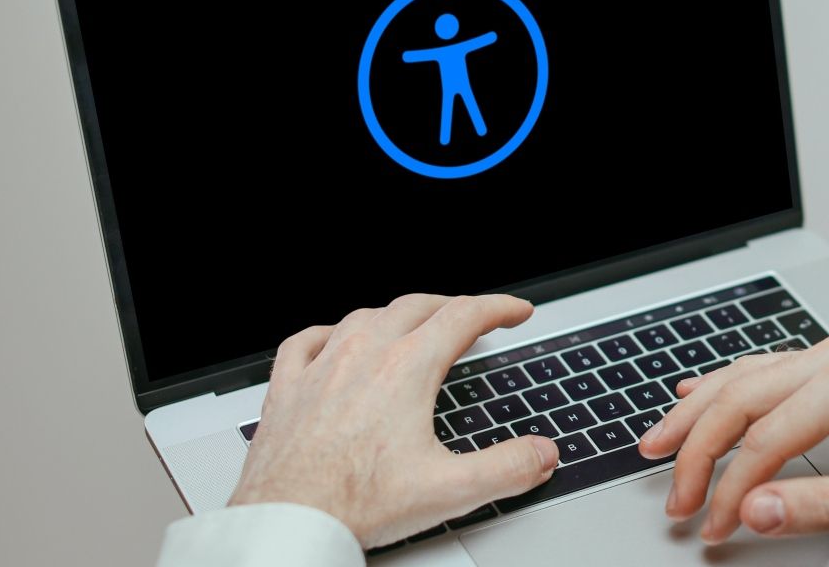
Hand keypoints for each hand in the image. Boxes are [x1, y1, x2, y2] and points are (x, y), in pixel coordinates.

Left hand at [228, 294, 558, 547]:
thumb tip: (541, 453)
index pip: (464, 317)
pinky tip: (333, 340)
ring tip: (412, 326)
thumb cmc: (354, 504)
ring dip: (396, 315)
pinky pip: (305, 341)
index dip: (498, 308)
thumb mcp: (448, 490)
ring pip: (364, 316)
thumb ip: (506, 468)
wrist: (288, 521)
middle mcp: (362, 356)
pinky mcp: (287, 388)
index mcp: (406, 370)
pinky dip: (328, 333)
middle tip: (473, 317)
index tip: (515, 311)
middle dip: (452, 306)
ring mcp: (320, 368)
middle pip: (416, 307)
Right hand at [636, 332, 828, 542]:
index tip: (711, 523)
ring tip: (656, 444)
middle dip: (698, 448)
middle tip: (673, 495)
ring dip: (697, 413)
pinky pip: (764, 368)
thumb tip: (755, 511)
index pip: (767, 436)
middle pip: (742, 396)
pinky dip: (723, 386)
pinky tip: (694, 394)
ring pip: (744, 376)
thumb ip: (821, 505)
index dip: (729, 485)